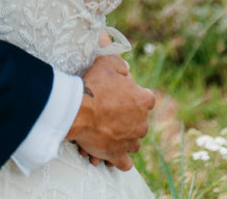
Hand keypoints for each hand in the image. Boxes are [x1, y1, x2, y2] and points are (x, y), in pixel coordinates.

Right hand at [66, 54, 154, 170]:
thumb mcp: (106, 63)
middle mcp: (141, 123)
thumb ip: (120, 64)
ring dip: (124, 139)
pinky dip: (120, 160)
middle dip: (129, 120)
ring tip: (106, 134)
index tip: (124, 97)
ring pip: (134, 143)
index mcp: (142, 100)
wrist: (77, 110)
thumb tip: (127, 68)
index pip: (148, 99)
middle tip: (110, 115)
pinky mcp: (118, 155)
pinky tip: (112, 156)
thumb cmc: (93, 85)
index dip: (136, 97)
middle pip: (140, 123)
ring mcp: (130, 141)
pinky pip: (125, 163)